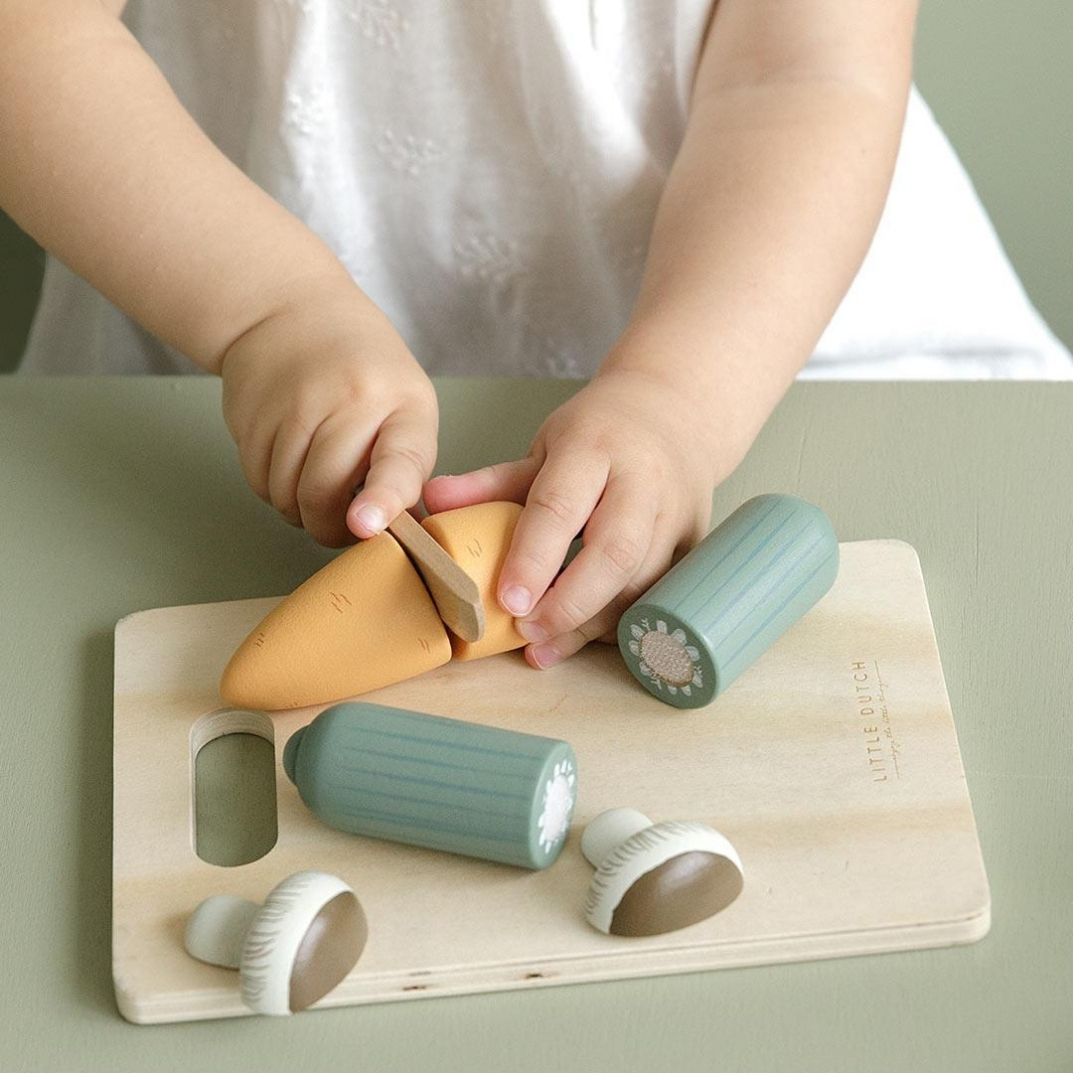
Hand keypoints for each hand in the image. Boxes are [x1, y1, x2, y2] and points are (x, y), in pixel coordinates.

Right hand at [220, 285, 437, 546]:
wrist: (291, 311)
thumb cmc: (362, 371)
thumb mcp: (404, 406)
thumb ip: (403, 469)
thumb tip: (400, 532)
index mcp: (402, 404)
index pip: (398, 460)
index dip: (383, 499)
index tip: (365, 525)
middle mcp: (349, 400)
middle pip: (324, 492)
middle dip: (329, 528)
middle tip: (338, 525)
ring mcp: (294, 404)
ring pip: (285, 495)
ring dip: (297, 510)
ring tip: (314, 486)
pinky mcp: (251, 413)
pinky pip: (258, 482)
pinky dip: (272, 489)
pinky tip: (288, 464)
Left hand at [422, 368, 746, 666]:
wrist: (676, 412)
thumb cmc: (599, 434)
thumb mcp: (544, 446)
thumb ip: (490, 482)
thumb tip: (432, 503)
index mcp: (594, 448)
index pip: (561, 506)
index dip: (534, 557)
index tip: (507, 599)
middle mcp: (643, 481)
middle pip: (614, 551)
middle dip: (570, 601)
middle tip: (527, 630)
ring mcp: (677, 514)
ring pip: (641, 581)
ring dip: (593, 623)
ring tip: (545, 649)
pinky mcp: (695, 543)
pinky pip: (661, 593)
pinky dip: (622, 622)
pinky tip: (585, 639)